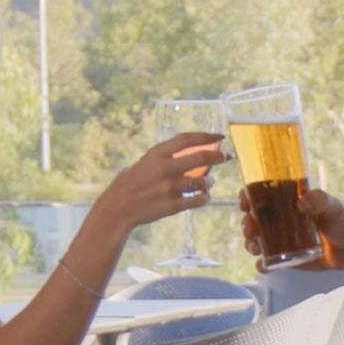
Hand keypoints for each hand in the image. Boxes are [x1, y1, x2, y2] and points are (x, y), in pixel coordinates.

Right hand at [96, 132, 227, 230]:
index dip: (206, 136)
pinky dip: (205, 197)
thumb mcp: (145, 163)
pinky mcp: (173, 205)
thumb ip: (166, 158)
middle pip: (202, 157)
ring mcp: (170, 188)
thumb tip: (193, 154)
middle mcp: (165, 168)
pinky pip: (199, 200)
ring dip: (210, 181)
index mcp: (157, 154)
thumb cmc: (131, 184)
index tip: (220, 136)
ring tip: (208, 182)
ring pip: (203, 181)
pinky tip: (203, 196)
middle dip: (218, 156)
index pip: (187, 139)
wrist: (118, 208)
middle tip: (225, 157)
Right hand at [239, 186, 343, 270]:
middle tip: (250, 229)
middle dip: (247, 224)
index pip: (261, 193)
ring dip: (250, 243)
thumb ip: (320, 201)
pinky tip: (263, 265)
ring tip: (254, 247)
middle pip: (254, 219)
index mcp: (288, 200)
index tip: (244, 202)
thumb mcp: (333, 207)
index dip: (248, 196)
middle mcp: (281, 219)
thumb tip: (303, 201)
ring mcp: (283, 239)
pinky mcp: (288, 258)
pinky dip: (262, 265)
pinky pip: (269, 262)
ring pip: (257, 240)